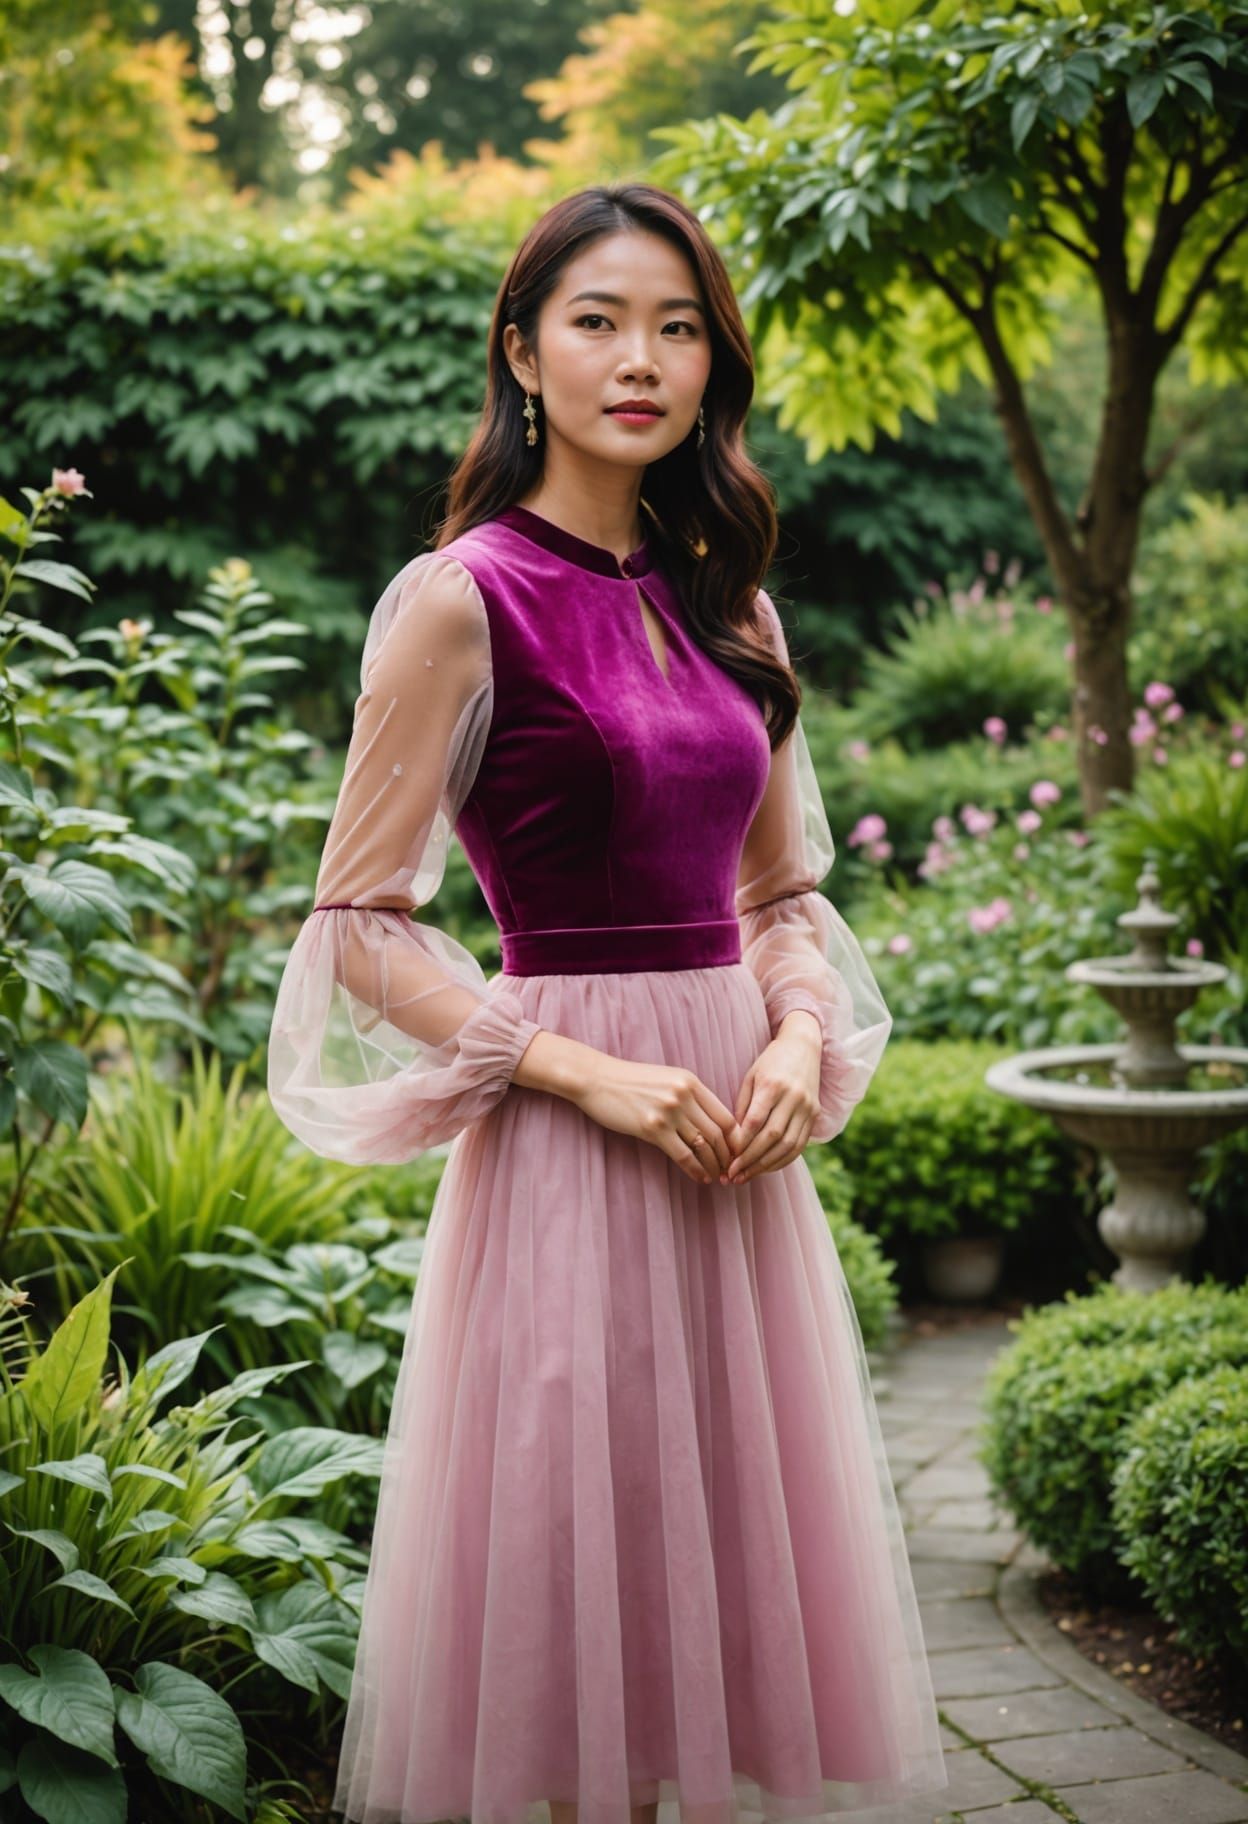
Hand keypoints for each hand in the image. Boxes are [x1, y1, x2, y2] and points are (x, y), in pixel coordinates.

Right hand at [570, 1054, 737, 1184]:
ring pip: (703, 1146)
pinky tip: (699, 1178)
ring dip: (713, 1166)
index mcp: (691, 1082)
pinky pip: (683, 1155)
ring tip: (717, 1177)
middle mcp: (684, 1095)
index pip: (725, 1115)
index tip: (737, 1154)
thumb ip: (689, 1096)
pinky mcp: (652, 1128)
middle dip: (728, 1157)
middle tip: (730, 1171)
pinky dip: (695, 1170)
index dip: (735, 1140)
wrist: (597, 1078)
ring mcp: (669, 1111)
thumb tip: (709, 1123)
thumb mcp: (666, 1079)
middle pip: (718, 1133)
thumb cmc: (630, 1081)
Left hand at [724, 1009, 822, 1185]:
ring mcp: (807, 1107)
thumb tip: (733, 1140)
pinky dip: (783, 1160)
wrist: (803, 1047)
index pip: (755, 1122)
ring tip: (747, 1176)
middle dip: (751, 1160)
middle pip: (772, 1137)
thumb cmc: (770, 1062)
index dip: (741, 1145)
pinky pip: (800, 1145)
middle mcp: (793, 1097)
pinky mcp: (815, 1114)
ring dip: (766, 1165)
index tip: (727, 1161)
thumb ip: (743, 1107)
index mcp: (773, 1085)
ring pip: (788, 1145)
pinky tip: (766, 1168)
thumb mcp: (751, 1077)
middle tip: (733, 1176)